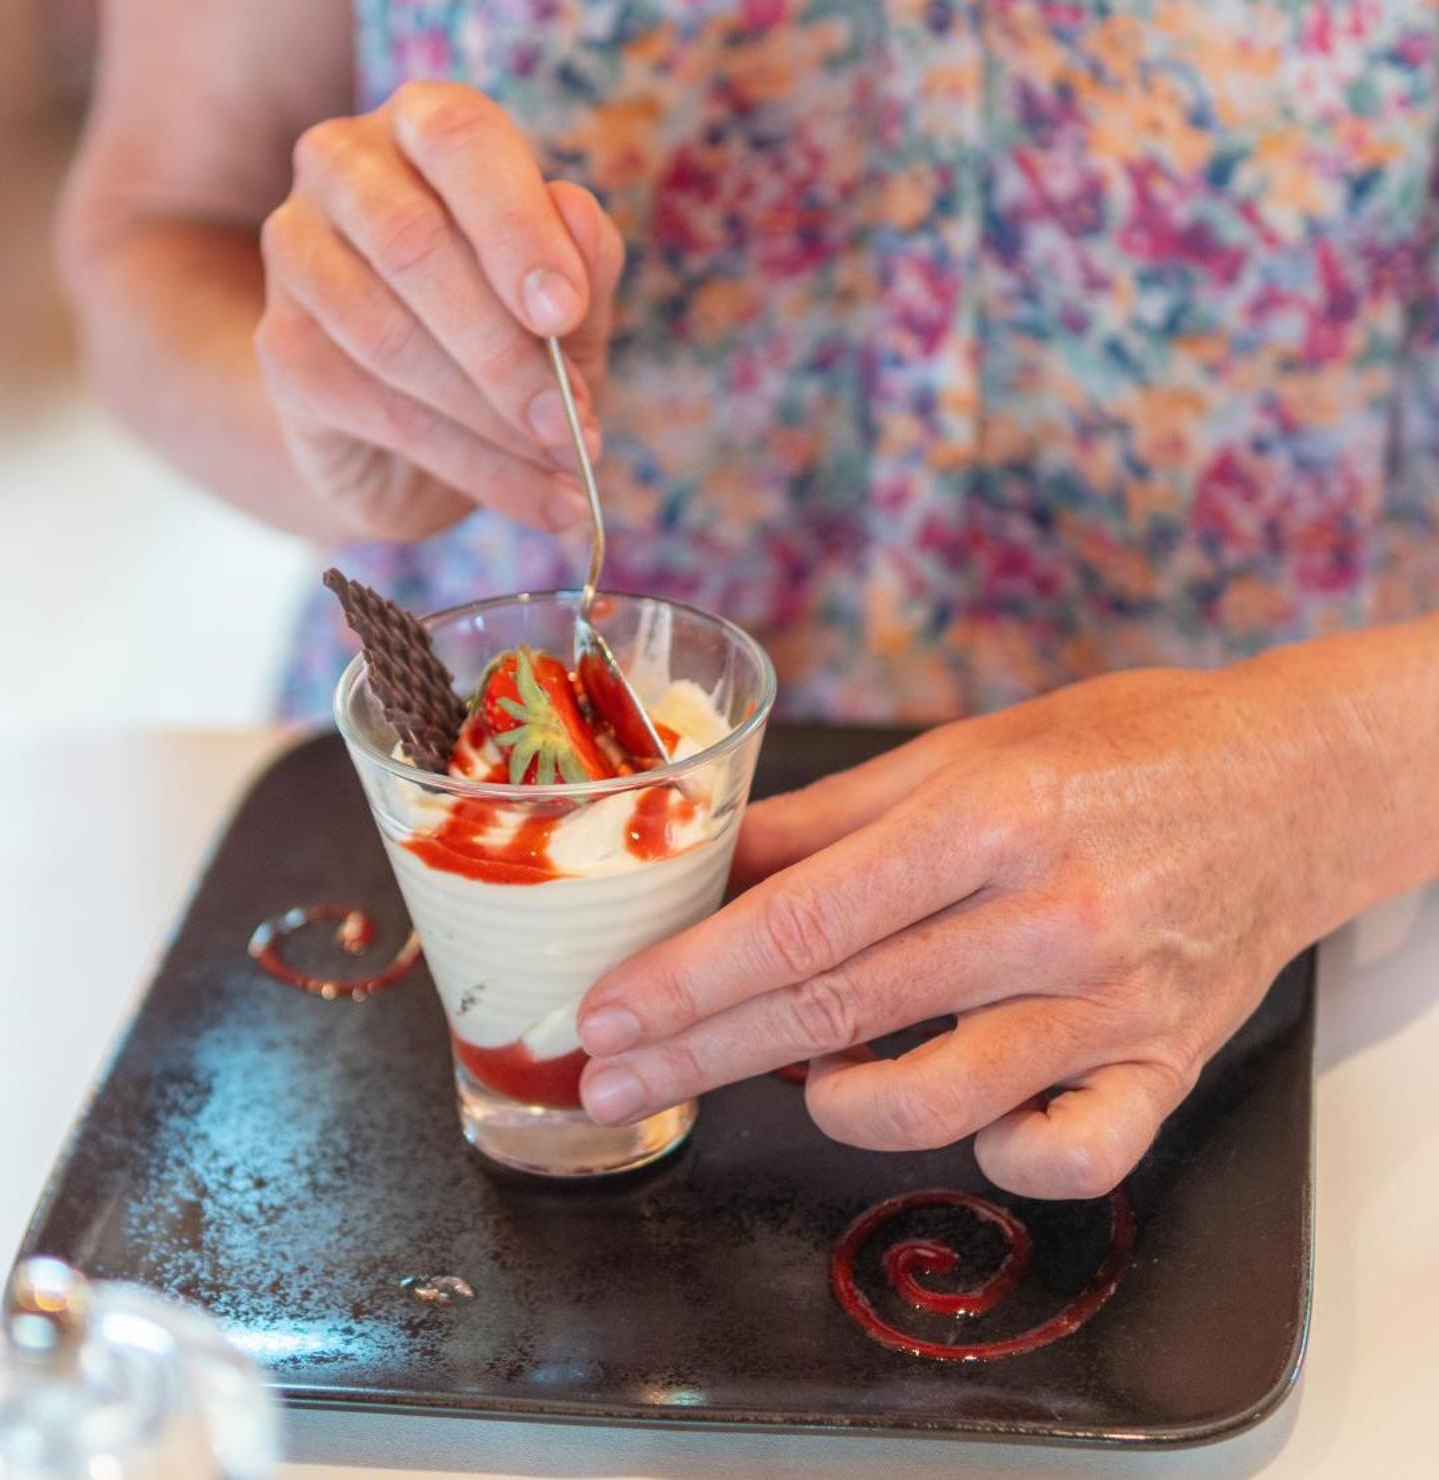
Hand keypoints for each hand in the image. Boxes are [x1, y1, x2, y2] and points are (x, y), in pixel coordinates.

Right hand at [256, 82, 623, 542]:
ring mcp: (295, 251)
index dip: (515, 226)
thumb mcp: (563, 294)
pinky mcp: (279, 345)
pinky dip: (468, 463)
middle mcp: (344, 165)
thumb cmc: (503, 322)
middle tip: (572, 420)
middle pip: (413, 243)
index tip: (562, 313)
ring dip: (490, 416)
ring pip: (389, 336)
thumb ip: (583, 258)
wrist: (409, 422)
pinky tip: (533, 496)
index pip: (460, 140)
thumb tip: (579, 217)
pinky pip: (372, 407)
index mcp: (426, 124)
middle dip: (504, 347)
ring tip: (566, 461)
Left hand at [577, 649, 1396, 1197]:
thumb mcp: (974, 745)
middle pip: (839, 1008)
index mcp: (989, 818)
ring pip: (940, 1099)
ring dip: (834, 1108)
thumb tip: (717, 858)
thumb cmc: (1126, 745)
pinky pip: (1070, 1159)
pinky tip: (959, 1118)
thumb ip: (839, 813)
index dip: (692, 976)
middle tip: (610, 1081)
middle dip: (704, 1052)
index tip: (609, 1012)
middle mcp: (1049, 917)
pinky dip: (997, 1156)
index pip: (805, 919)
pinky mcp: (1169, 1067)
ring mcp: (1114, 1005)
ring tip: (795, 1084)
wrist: (1295, 781)